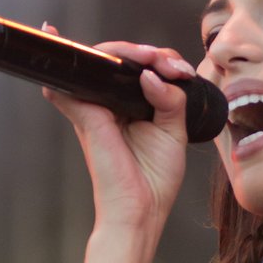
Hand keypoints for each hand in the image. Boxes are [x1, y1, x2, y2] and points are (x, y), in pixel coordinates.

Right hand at [41, 26, 193, 234]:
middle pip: (122, 59)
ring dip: (130, 51)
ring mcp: (95, 108)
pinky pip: (77, 80)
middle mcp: (110, 104)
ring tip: (156, 60)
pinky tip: (120, 62)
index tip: (184, 72)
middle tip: (175, 67)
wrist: (142, 210)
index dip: (163, 60)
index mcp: (131, 107)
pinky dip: (86, 61)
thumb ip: (170, 99)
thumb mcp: (174, 132)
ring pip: (102, 60)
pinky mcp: (87, 116)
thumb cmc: (154, 180)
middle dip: (151, 53)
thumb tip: (151, 74)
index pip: (142, 69)